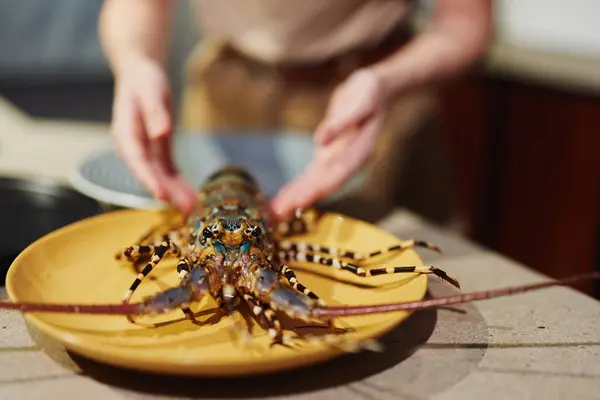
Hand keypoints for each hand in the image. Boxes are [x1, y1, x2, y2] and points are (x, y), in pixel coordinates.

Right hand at [110, 54, 196, 213]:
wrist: (139, 75)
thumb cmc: (144, 80)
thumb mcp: (151, 91)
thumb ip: (155, 112)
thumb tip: (161, 133)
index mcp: (125, 134)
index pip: (136, 160)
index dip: (147, 178)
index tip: (160, 194)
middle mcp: (133, 148)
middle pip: (150, 174)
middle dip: (168, 193)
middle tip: (187, 209)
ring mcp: (144, 151)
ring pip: (160, 177)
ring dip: (176, 193)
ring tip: (194, 209)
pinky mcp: (156, 150)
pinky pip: (168, 171)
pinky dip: (179, 183)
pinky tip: (192, 196)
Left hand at [270, 68, 385, 218]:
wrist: (374, 90)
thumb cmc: (370, 94)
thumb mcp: (360, 102)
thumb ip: (340, 123)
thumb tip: (319, 140)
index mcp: (360, 152)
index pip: (335, 176)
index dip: (316, 190)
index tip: (297, 203)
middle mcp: (349, 161)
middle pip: (322, 185)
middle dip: (299, 200)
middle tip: (276, 215)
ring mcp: (338, 160)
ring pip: (315, 183)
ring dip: (295, 197)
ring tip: (274, 212)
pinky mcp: (328, 156)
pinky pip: (312, 175)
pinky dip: (298, 186)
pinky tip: (285, 197)